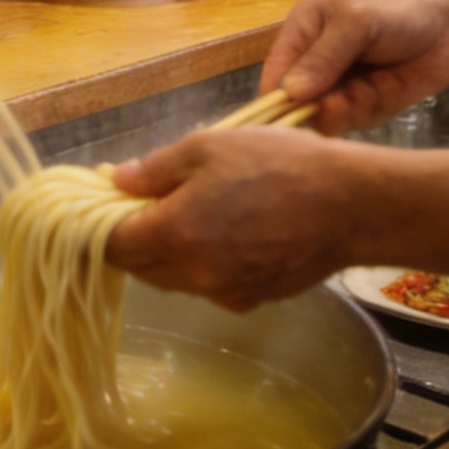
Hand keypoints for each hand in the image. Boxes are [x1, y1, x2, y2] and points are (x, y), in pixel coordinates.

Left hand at [107, 128, 352, 309]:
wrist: (349, 205)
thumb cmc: (278, 164)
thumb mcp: (208, 147)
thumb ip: (155, 169)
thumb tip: (116, 181)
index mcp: (177, 233)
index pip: (114, 245)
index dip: (99, 226)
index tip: (102, 204)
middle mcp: (195, 274)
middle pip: (140, 267)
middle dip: (131, 239)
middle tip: (141, 204)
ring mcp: (224, 293)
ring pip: (173, 279)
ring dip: (165, 253)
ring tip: (185, 212)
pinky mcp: (251, 300)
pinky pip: (207, 286)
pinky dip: (200, 265)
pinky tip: (223, 233)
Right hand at [255, 0, 448, 134]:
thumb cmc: (398, 9)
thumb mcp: (356, 22)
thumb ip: (323, 57)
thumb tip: (289, 94)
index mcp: (302, 33)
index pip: (275, 75)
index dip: (275, 100)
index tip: (283, 122)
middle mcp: (316, 64)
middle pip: (296, 104)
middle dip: (311, 111)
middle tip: (334, 107)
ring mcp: (342, 88)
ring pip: (324, 117)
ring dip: (340, 114)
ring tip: (362, 96)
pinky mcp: (367, 106)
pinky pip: (353, 122)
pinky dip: (362, 116)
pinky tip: (378, 97)